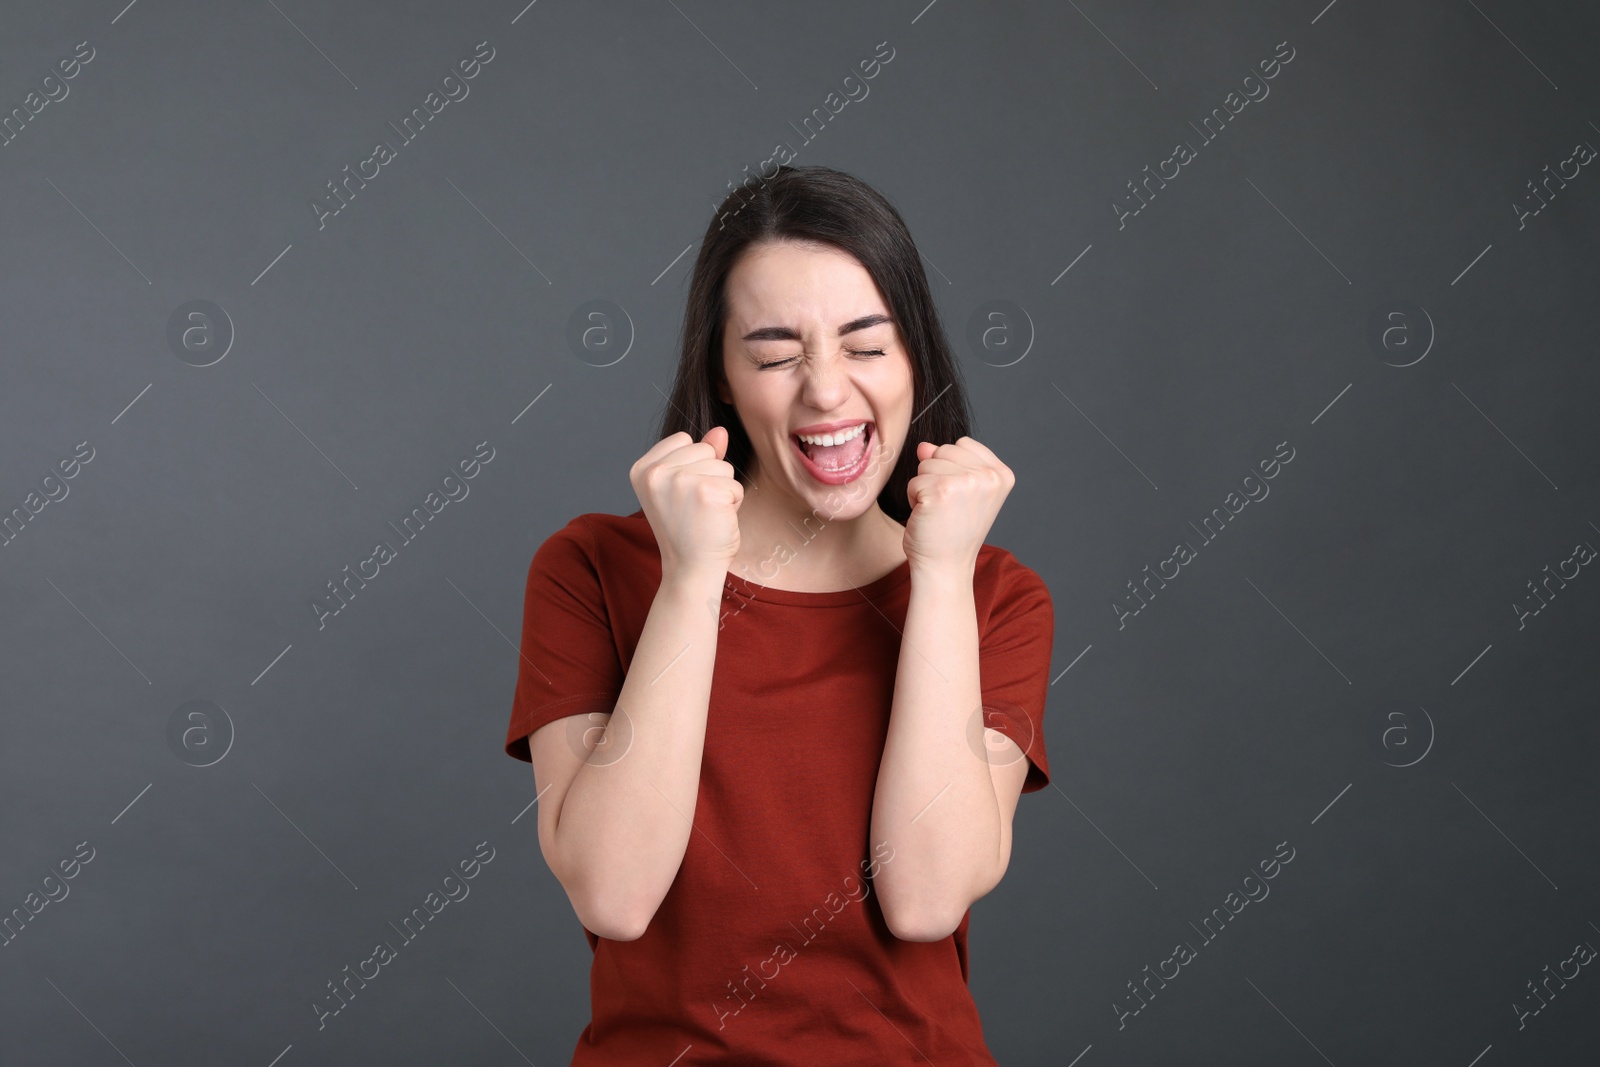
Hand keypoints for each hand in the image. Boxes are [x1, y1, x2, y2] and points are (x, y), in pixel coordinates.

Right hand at [630, 426, 743, 582]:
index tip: (681, 497)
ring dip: (723, 491)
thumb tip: (720, 430)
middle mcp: (655, 472)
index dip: (692, 467)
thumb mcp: (685, 486)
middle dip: (710, 477)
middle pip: (705, 449)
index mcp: (642, 469)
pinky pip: (735, 485)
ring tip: (706, 514)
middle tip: (696, 509)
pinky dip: (733, 503)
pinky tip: (716, 521)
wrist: (691, 569)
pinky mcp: (706, 491)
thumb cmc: (688, 529)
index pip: (683, 440)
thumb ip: (700, 455)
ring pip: (723, 466)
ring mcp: (679, 480)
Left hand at [902, 436, 1013, 575]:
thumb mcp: (959, 490)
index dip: (952, 467)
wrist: (945, 566)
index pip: (962, 444)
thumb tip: (924, 446)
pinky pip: (913, 481)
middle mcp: (988, 476)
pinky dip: (913, 499)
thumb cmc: (952, 531)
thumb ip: (947, 461)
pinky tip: (928, 517)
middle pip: (943, 450)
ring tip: (938, 512)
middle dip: (936, 475)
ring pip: (926, 463)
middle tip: (947, 507)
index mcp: (1002, 474)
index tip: (960, 497)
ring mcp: (966, 482)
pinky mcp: (940, 490)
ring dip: (924, 487)